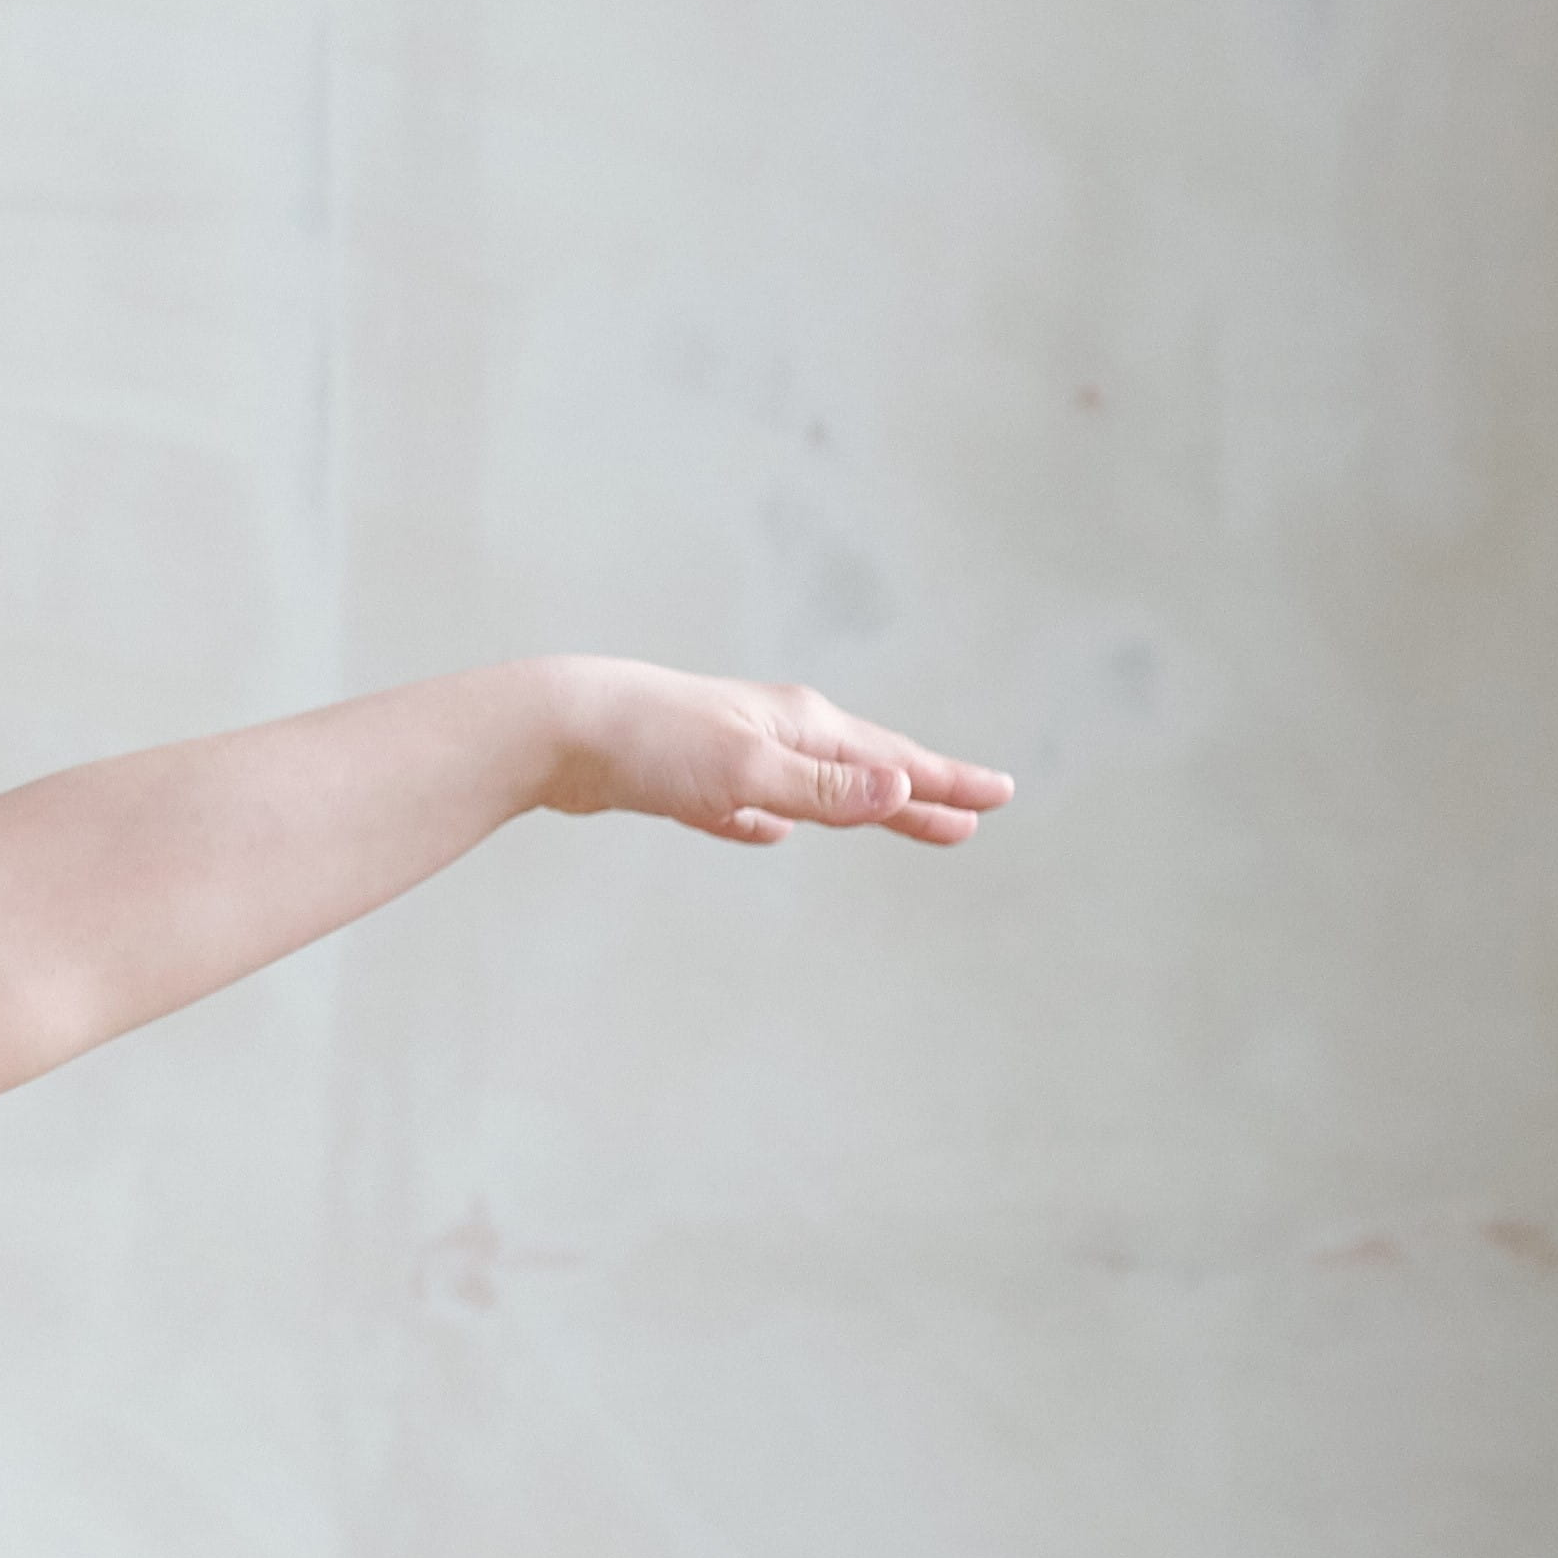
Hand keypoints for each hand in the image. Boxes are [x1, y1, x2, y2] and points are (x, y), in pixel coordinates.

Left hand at [542, 659, 1010, 849]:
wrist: (559, 728)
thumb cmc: (651, 744)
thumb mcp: (747, 772)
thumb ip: (821, 787)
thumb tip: (901, 789)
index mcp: (802, 726)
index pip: (895, 761)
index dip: (947, 783)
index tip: (999, 797)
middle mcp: (774, 731)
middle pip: (863, 770)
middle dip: (919, 795)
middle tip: (971, 818)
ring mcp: (728, 751)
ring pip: (810, 786)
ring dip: (854, 805)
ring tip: (890, 817)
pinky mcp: (681, 779)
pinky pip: (742, 805)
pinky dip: (764, 819)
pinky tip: (764, 831)